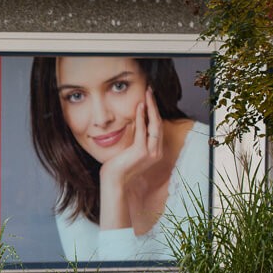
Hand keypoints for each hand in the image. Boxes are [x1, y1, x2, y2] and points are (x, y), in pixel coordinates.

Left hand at [98, 87, 162, 229]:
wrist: (113, 182)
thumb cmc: (117, 168)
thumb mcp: (128, 151)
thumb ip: (134, 139)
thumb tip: (131, 125)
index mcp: (155, 151)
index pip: (157, 127)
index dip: (155, 112)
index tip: (150, 99)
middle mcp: (156, 152)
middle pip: (158, 123)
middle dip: (155, 105)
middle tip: (150, 91)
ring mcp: (151, 152)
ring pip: (154, 124)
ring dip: (151, 107)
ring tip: (147, 94)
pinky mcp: (141, 151)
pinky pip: (143, 130)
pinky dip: (142, 117)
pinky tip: (139, 106)